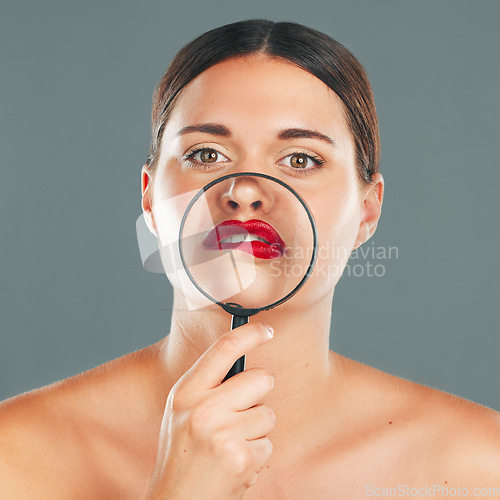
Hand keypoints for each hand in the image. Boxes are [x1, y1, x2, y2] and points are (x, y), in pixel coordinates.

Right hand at [147, 323, 275, 498]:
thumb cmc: (183, 454)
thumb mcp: (183, 410)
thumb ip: (208, 384)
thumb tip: (243, 356)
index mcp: (187, 392)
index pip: (224, 348)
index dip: (250, 333)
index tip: (267, 330)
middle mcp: (203, 408)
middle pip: (260, 379)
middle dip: (259, 396)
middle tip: (239, 416)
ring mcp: (222, 432)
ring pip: (268, 414)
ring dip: (257, 431)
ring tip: (231, 445)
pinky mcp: (241, 457)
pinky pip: (268, 444)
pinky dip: (257, 455)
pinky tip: (234, 464)